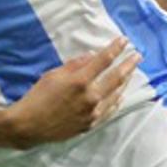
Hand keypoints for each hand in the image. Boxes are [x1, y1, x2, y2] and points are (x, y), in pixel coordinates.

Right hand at [3, 38, 141, 147]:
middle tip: (138, 56)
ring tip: (131, 73)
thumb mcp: (53, 75)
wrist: (29, 126)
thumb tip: (92, 56)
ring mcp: (93, 113)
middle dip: (129, 64)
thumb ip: (75, 65)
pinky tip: (120, 94)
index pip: (104, 60)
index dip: (116, 48)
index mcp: (80, 81)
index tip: (124, 41)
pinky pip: (110, 110)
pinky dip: (117, 100)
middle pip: (117, 77)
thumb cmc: (37, 97)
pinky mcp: (91, 124)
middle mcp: (91, 97)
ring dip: (126, 81)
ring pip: (116, 94)